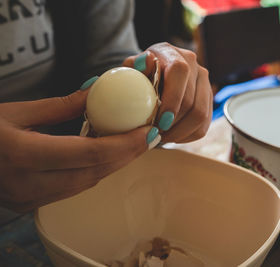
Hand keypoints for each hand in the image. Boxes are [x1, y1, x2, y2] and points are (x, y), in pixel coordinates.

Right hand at [0, 86, 158, 211]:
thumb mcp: (15, 112)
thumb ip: (60, 106)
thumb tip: (95, 92)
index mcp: (24, 155)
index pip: (91, 154)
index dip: (126, 145)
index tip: (147, 132)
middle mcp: (30, 183)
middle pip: (96, 172)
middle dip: (128, 155)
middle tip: (149, 137)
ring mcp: (30, 198)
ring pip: (88, 183)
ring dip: (113, 165)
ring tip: (132, 144)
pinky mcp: (31, 204)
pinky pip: (73, 188)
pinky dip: (94, 172)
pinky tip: (104, 156)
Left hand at [123, 42, 212, 142]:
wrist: (151, 75)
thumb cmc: (138, 74)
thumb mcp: (131, 68)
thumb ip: (134, 65)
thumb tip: (146, 62)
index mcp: (173, 54)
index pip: (180, 73)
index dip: (172, 99)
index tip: (160, 121)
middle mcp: (194, 66)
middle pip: (192, 102)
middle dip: (174, 124)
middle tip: (156, 135)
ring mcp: (205, 84)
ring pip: (200, 116)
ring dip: (180, 132)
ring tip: (163, 137)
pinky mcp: (208, 101)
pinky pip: (203, 125)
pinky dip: (187, 136)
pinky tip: (172, 136)